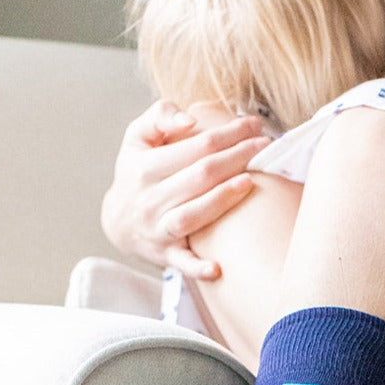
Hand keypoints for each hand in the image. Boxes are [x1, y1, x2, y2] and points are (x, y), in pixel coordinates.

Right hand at [102, 100, 270, 278]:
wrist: (119, 222)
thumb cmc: (138, 174)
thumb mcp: (137, 138)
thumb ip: (160, 116)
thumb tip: (190, 121)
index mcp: (145, 167)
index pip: (196, 146)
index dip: (228, 134)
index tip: (254, 125)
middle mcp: (150, 198)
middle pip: (201, 175)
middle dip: (236, 158)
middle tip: (265, 146)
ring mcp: (158, 228)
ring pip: (193, 214)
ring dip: (223, 199)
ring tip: (251, 183)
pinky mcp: (165, 254)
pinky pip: (182, 262)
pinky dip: (198, 267)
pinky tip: (217, 268)